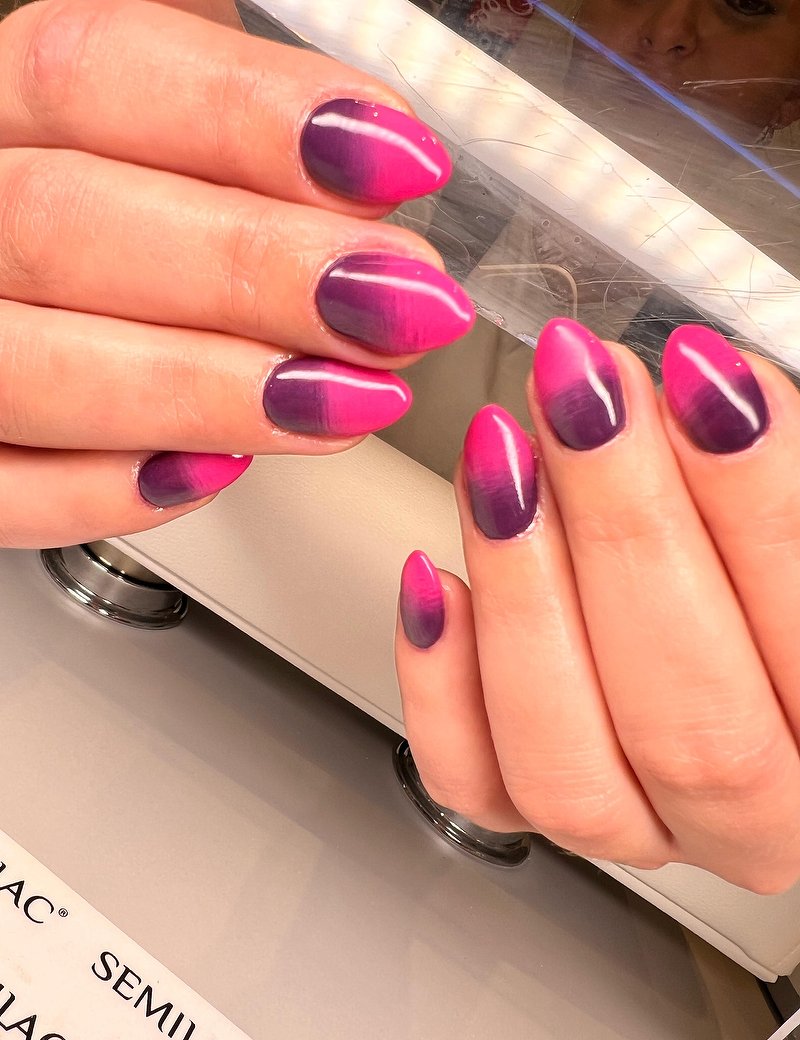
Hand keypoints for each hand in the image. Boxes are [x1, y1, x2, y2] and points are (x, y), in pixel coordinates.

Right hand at [0, 0, 471, 545]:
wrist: (35, 297)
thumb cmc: (126, 215)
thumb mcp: (176, 130)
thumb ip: (247, 140)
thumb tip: (377, 182)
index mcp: (8, 108)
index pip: (95, 71)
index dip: (256, 120)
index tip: (401, 163)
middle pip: (65, 224)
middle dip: (257, 271)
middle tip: (400, 305)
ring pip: (32, 370)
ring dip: (210, 393)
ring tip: (350, 399)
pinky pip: (1, 492)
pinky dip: (106, 492)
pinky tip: (219, 473)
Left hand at [396, 320, 799, 893]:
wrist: (714, 627)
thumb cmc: (765, 571)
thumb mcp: (793, 509)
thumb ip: (769, 485)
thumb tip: (708, 394)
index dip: (753, 501)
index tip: (697, 375)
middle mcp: (750, 815)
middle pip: (685, 723)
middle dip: (622, 532)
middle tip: (583, 395)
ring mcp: (636, 825)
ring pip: (564, 767)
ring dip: (522, 595)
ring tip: (502, 459)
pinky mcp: (534, 807)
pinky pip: (474, 781)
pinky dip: (442, 683)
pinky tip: (434, 579)